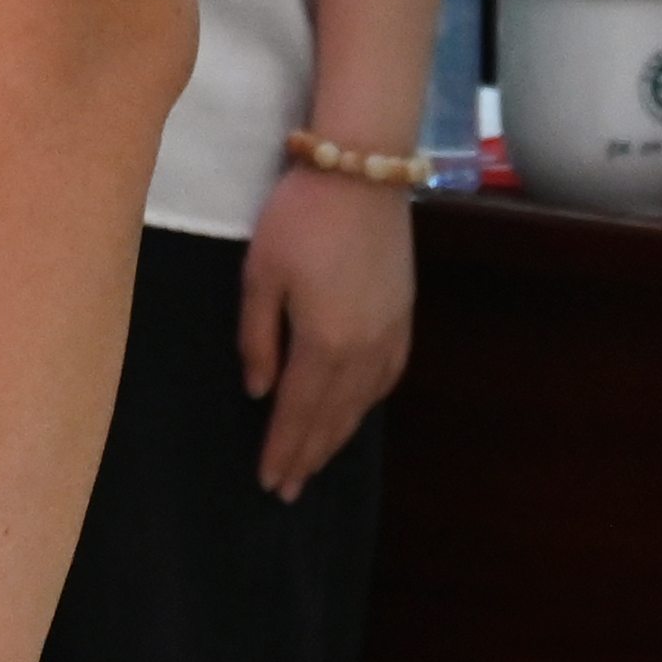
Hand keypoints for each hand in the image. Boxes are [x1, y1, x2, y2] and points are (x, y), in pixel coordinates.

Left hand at [238, 168, 411, 495]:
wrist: (363, 171)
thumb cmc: (300, 217)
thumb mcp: (260, 273)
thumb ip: (257, 337)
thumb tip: (259, 390)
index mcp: (324, 344)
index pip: (298, 412)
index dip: (283, 449)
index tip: (269, 482)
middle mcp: (363, 352)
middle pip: (332, 417)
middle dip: (308, 456)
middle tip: (287, 490)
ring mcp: (390, 335)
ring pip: (361, 404)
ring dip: (336, 437)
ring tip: (315, 464)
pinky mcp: (404, 316)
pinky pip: (386, 379)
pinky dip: (366, 405)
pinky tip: (355, 413)